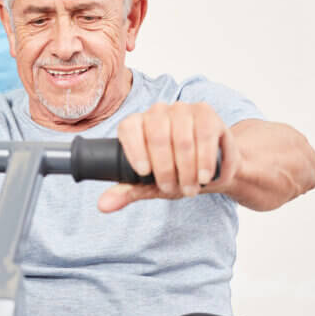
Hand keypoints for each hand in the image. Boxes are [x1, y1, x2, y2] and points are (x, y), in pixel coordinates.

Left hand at [98, 102, 240, 211]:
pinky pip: (205, 135)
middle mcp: (156, 112)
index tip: (144, 173)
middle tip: (172, 189)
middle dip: (165, 169)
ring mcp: (181, 109)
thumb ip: (128, 192)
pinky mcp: (206, 113)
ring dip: (187, 169)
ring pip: (182, 139)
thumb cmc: (175, 173)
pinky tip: (204, 175)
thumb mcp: (150, 185)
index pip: (129, 129)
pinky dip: (205, 160)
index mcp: (136, 124)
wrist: (211, 169)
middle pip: (157, 136)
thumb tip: (103, 206)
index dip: (135, 150)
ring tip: (190, 187)